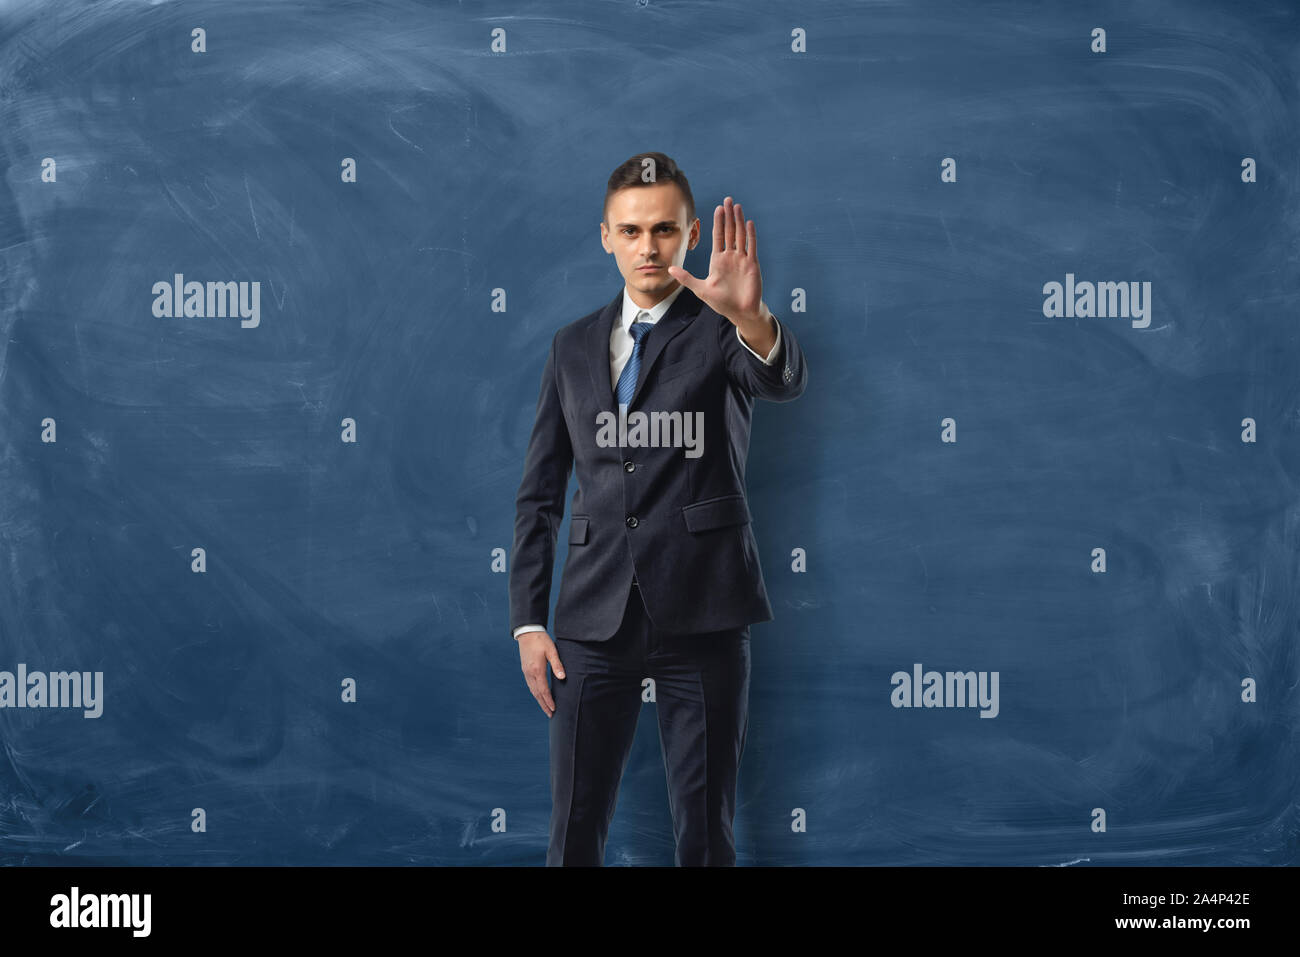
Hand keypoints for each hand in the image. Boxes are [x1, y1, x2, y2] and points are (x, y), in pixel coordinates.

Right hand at [518, 629, 564, 717]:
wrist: (527, 632)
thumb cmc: (541, 640)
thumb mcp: (552, 651)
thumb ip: (557, 664)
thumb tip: (562, 678)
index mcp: (537, 670)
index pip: (543, 690)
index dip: (549, 701)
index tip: (554, 709)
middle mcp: (530, 673)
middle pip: (537, 694)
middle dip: (544, 705)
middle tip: (550, 714)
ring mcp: (526, 672)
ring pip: (532, 690)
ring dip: (539, 700)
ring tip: (546, 708)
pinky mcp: (525, 669)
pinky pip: (530, 685)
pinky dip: (535, 693)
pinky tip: (539, 695)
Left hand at [667, 195, 766, 328]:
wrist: (740, 312)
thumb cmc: (722, 302)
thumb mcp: (700, 289)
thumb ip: (686, 278)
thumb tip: (670, 269)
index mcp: (718, 260)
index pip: (718, 236)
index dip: (718, 222)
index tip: (718, 208)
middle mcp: (730, 256)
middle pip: (729, 231)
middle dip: (728, 216)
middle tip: (728, 200)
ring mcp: (742, 259)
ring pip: (740, 235)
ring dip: (739, 221)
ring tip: (737, 206)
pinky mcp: (752, 264)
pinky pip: (751, 246)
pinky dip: (750, 234)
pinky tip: (749, 223)